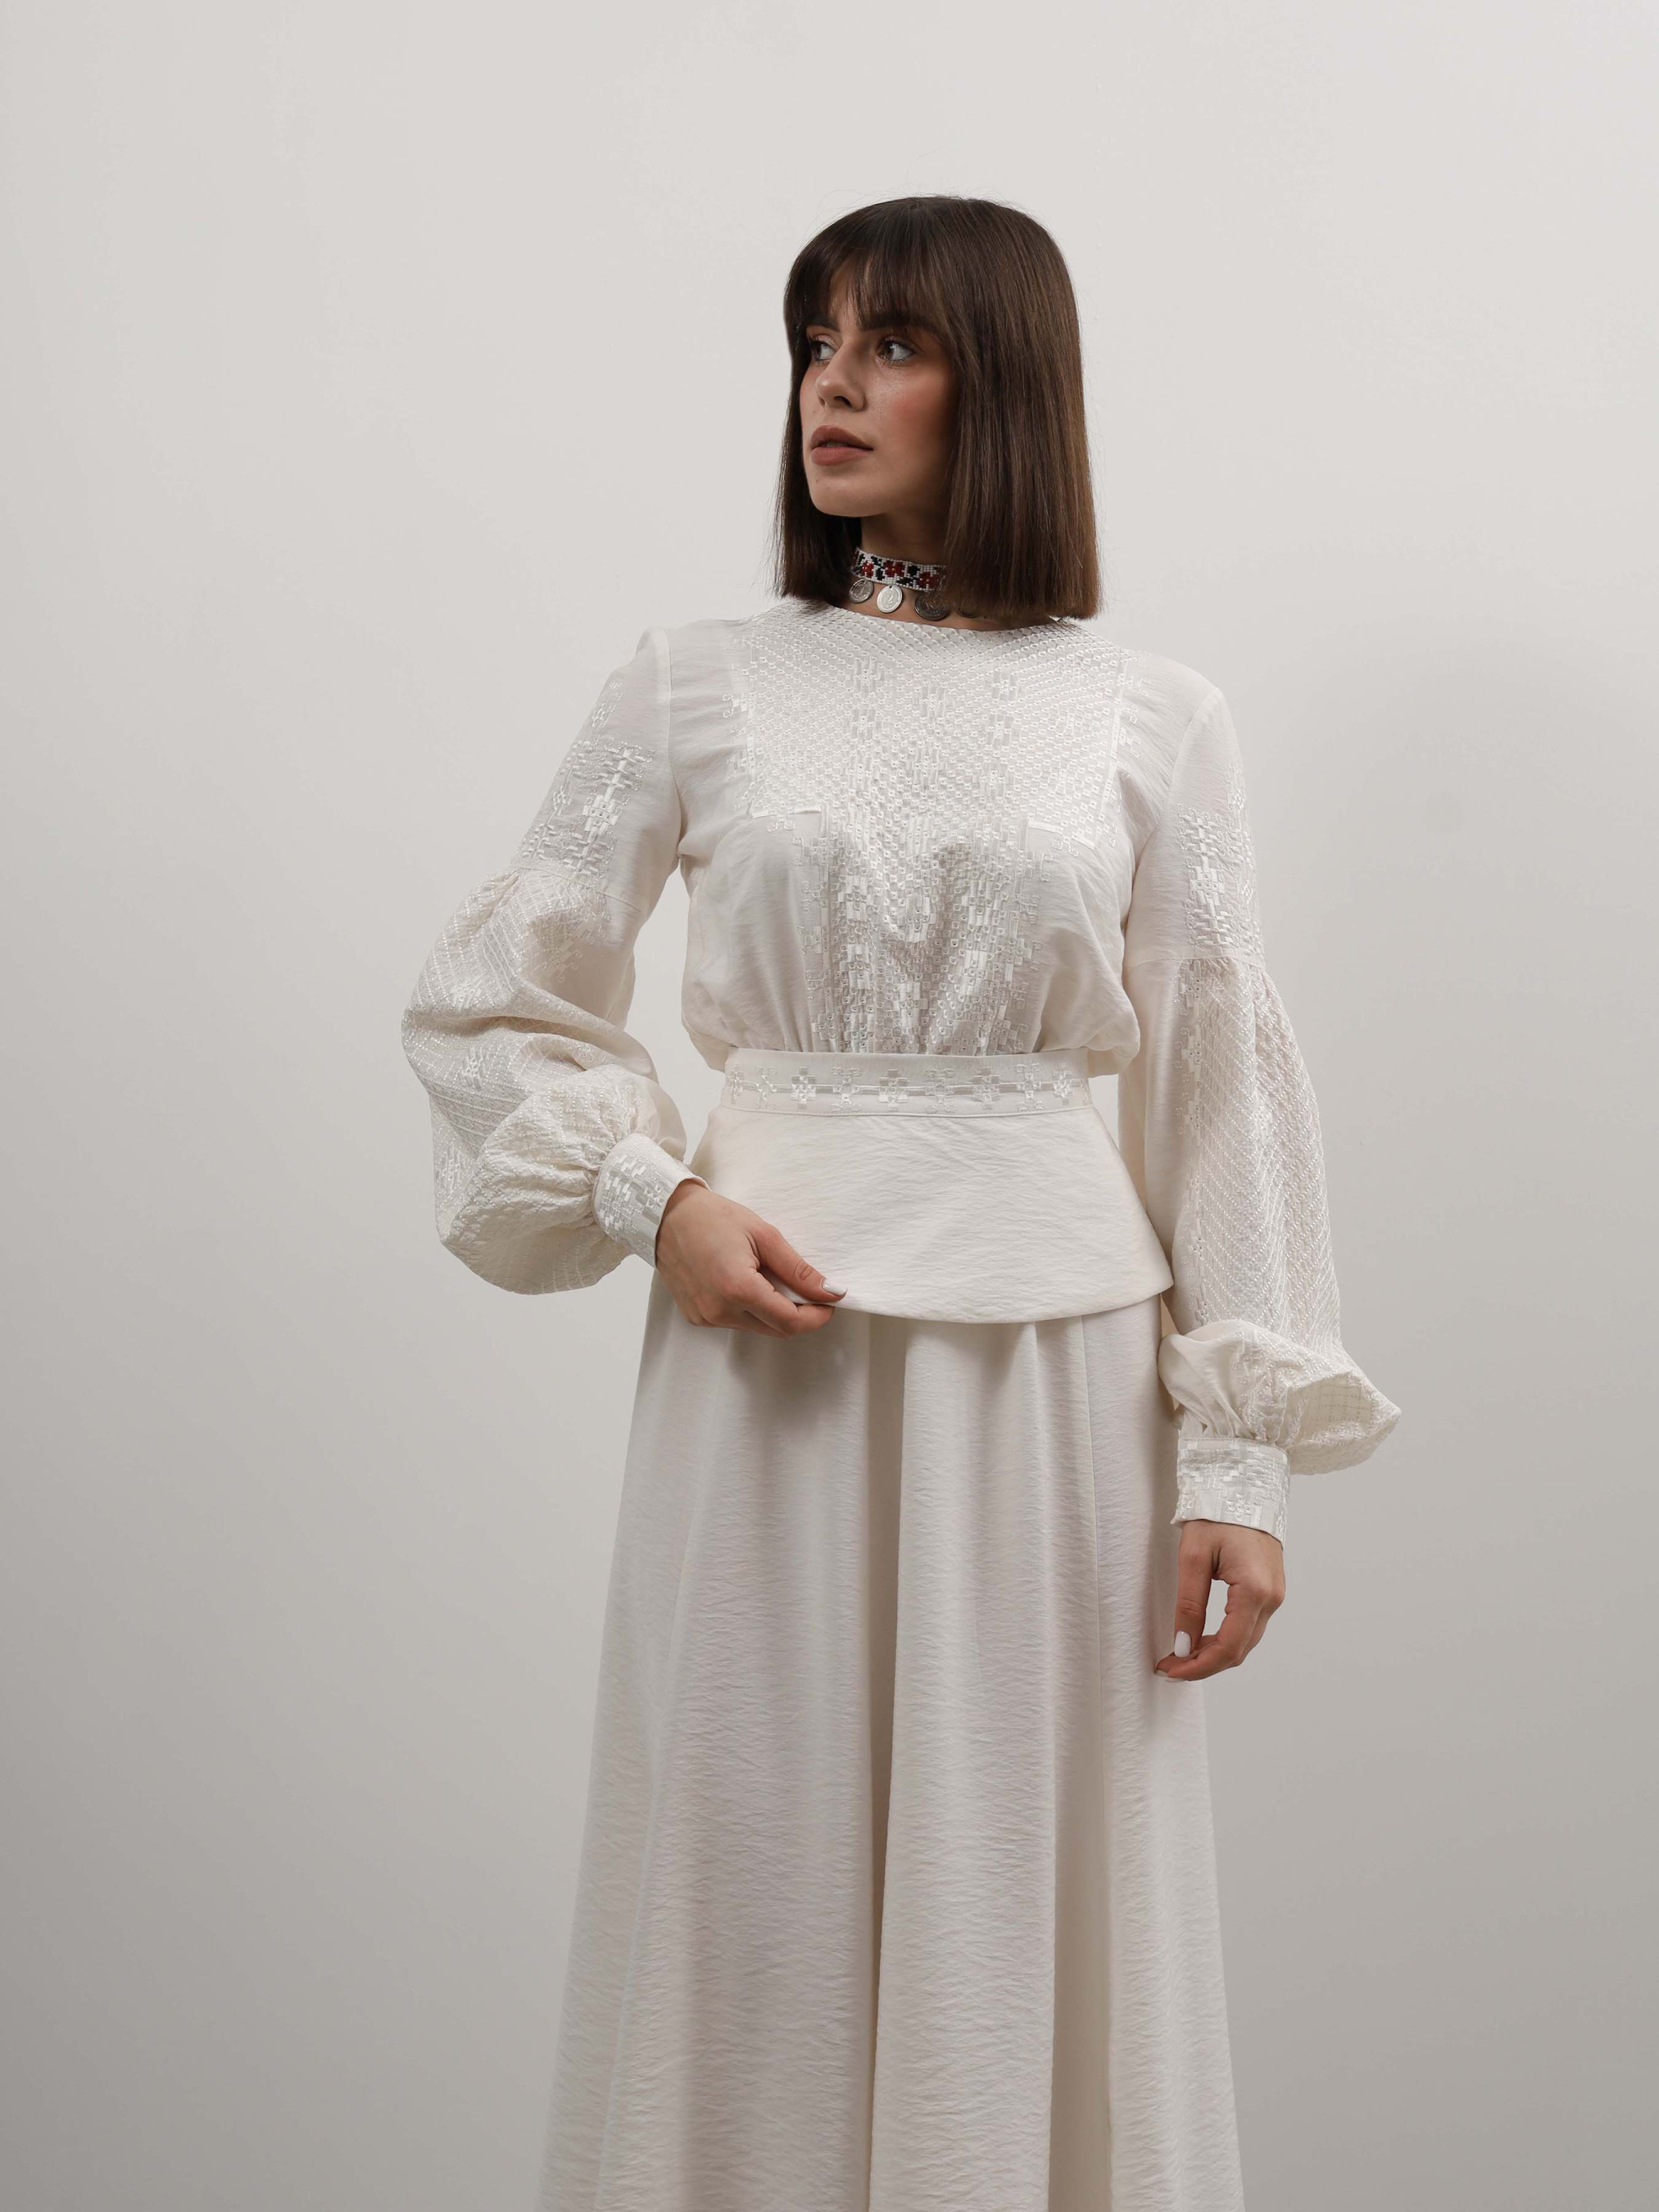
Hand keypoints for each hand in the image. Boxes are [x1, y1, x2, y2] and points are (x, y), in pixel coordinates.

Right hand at [653, 1182, 846, 1335]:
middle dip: (799, 1313)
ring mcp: (705, 1317)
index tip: (830, 1301)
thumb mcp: (764, 1235)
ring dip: (774, 1311)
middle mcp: (719, 1311)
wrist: (665, 1216)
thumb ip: (798, 1269)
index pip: (790, 1322)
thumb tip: (830, 1291)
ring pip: (757, 1327)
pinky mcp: (696, 1317)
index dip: (817, 1316)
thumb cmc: (713, 1217)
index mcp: (738, 1289)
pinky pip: (736, 1321)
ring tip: (770, 1277)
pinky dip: (751, 1308)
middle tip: (806, 1288)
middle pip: (776, 1329)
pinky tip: (746, 1282)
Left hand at [1154, 1519, 1284, 1680]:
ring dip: (1213, 1655)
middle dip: (1202, 1665)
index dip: (1197, 1666)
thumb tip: (1183, 1645)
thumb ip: (1189, 1603)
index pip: (1228, 1648)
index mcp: (1255, 1591)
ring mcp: (1275, 1596)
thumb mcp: (1193, 1556)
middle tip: (1168, 1667)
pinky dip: (1225, 1640)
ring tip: (1180, 1655)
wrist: (1244, 1486)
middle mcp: (1272, 1599)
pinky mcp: (1270, 1591)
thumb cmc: (1218, 1514)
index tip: (1169, 1670)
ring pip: (1245, 1642)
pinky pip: (1248, 1627)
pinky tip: (1202, 1639)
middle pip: (1238, 1651)